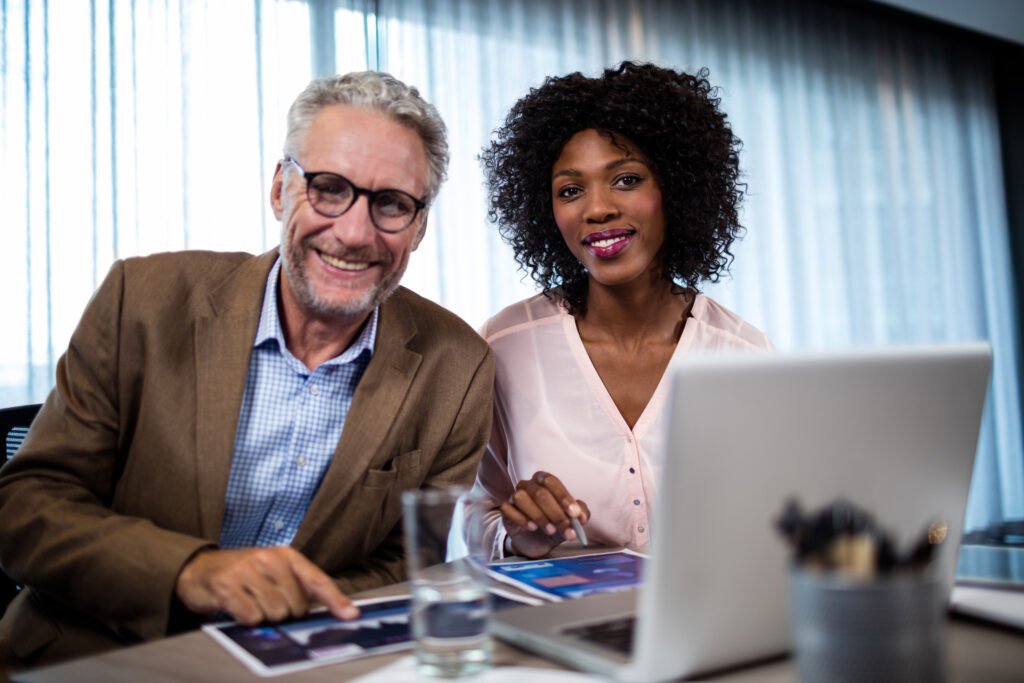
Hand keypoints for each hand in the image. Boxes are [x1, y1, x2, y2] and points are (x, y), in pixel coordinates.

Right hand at [174, 546, 358, 624]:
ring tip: (252, 604)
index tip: (350, 615)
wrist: (200, 569)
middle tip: (268, 605)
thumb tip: (331, 609)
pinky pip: (251, 617)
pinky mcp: (227, 585)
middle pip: (296, 605)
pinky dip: (247, 620)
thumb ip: (299, 588)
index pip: (317, 580)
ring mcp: (247, 570)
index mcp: (286, 556)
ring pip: (275, 613)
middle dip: (285, 613)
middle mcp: (268, 559)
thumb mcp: (274, 573)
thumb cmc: (243, 573)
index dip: (335, 600)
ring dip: (265, 618)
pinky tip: (238, 608)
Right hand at [500, 471, 589, 558]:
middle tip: (565, 529)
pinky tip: (531, 528)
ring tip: (549, 530)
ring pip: (522, 498)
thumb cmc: (552, 524)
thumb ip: (579, 514)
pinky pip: (508, 509)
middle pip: (540, 493)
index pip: (552, 482)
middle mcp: (528, 485)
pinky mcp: (506, 509)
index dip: (564, 498)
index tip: (574, 514)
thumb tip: (582, 516)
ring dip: (539, 516)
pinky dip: (521, 519)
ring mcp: (514, 496)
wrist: (535, 542)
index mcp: (544, 481)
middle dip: (555, 513)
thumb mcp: (570, 520)